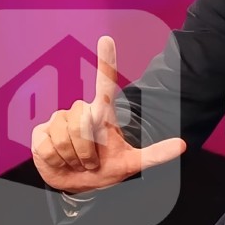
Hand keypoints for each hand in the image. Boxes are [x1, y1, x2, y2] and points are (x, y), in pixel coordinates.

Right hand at [31, 35, 186, 194]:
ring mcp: (59, 119)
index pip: (105, 82)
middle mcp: (80, 111)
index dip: (106, 60)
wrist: (77, 185)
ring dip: (73, 158)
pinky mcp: (40, 132)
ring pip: (64, 137)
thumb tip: (184, 145)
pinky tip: (59, 161)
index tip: (107, 38)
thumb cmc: (106, 169)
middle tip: (91, 162)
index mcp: (102, 113)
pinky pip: (48, 147)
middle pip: (82, 124)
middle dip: (88, 151)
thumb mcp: (132, 164)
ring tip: (76, 162)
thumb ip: (156, 154)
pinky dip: (56, 162)